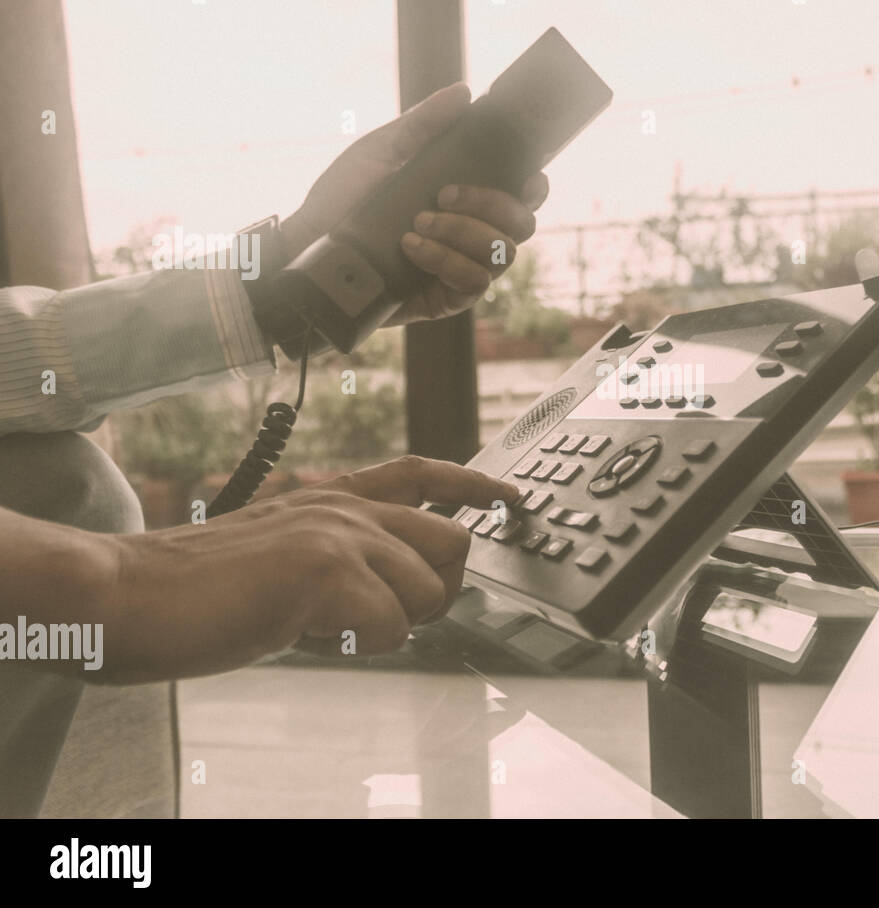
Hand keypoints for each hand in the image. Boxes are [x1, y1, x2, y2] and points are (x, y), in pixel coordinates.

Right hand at [94, 456, 517, 682]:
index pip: (424, 474)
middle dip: (431, 592)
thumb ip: (339, 554)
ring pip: (426, 593)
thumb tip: (394, 591)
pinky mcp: (327, 570)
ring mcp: (340, 533)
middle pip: (453, 544)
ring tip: (318, 622)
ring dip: (384, 627)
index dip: (474, 485)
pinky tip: (303, 632)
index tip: (510, 497)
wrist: (125, 594)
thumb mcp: (280, 550)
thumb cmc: (194, 586)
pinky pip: (390, 629)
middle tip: (375, 614)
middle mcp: (345, 505)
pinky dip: (354, 647)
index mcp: (331, 497)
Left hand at [280, 83, 549, 326]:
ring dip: (463, 232)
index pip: (523, 196)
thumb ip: (423, 124)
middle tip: (444, 194)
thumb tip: (464, 93)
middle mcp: (473, 235)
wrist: (308, 243)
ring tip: (417, 223)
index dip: (534, 187)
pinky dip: (448, 261)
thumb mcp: (381, 151)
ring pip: (502, 254)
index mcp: (467, 199)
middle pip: (522, 225)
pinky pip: (475, 283)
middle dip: (491, 204)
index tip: (524, 176)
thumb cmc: (344, 195)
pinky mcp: (446, 299)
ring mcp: (462, 268)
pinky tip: (413, 248)